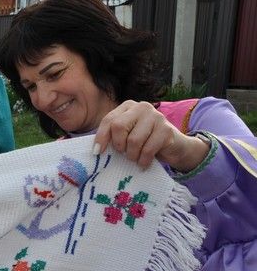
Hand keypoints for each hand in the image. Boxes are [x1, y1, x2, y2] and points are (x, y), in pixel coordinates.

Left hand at [93, 100, 209, 170]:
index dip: (101, 137)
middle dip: (118, 145)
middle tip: (123, 153)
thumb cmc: (144, 142)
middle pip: (119, 127)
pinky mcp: (166, 130)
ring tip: (135, 158)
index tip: (98, 152)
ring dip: (132, 155)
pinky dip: (143, 161)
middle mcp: (142, 107)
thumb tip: (95, 149)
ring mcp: (156, 117)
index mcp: (128, 106)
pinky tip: (143, 164)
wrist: (175, 147)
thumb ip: (112, 136)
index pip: (109, 120)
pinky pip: (147, 149)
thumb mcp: (126, 135)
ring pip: (133, 140)